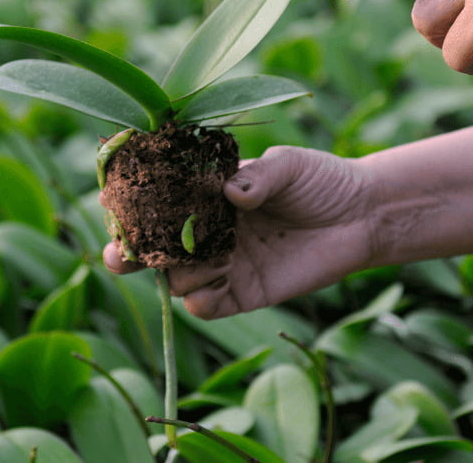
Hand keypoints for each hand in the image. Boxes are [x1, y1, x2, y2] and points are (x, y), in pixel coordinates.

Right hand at [102, 146, 374, 318]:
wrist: (362, 215)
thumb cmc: (320, 180)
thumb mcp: (288, 165)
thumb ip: (257, 176)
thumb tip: (228, 192)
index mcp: (206, 196)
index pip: (157, 203)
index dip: (131, 206)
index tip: (110, 203)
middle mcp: (206, 232)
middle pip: (152, 248)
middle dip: (129, 252)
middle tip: (119, 253)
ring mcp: (223, 265)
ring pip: (175, 279)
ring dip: (177, 271)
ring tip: (204, 254)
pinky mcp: (242, 294)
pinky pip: (205, 306)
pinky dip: (199, 298)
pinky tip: (214, 279)